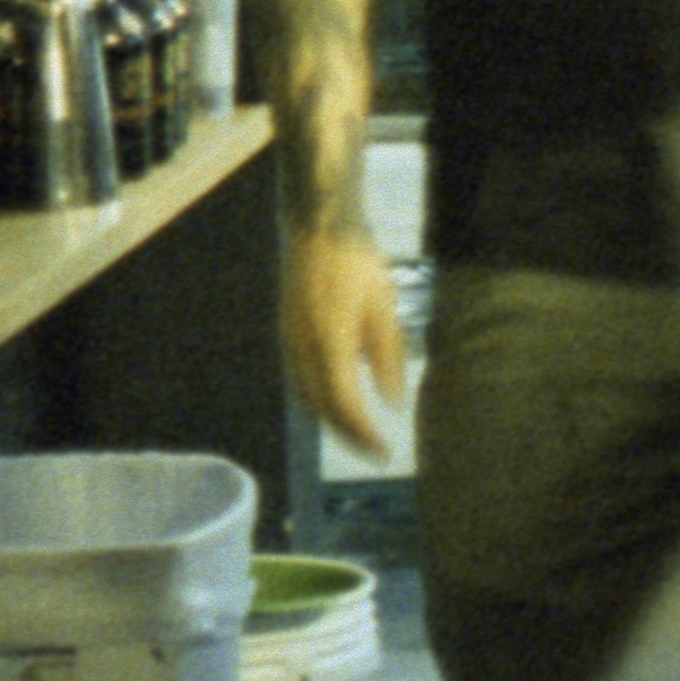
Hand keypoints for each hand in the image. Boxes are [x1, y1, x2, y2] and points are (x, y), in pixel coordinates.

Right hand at [281, 225, 409, 457]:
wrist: (319, 227)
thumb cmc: (358, 263)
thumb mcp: (384, 308)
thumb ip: (387, 359)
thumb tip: (392, 404)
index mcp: (330, 346)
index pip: (345, 407)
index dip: (364, 436)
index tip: (384, 453)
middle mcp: (303, 351)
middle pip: (322, 410)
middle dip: (348, 436)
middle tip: (373, 451)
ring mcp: (289, 343)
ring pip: (307, 398)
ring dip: (331, 421)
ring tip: (358, 432)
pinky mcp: (286, 334)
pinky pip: (300, 381)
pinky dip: (318, 400)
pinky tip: (337, 398)